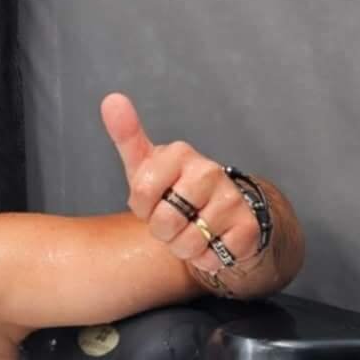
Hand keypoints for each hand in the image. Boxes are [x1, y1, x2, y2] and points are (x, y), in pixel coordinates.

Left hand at [100, 92, 261, 285]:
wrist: (222, 216)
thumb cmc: (174, 190)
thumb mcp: (145, 165)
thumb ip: (127, 135)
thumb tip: (111, 99)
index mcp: (180, 154)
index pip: (140, 193)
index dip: (142, 207)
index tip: (154, 200)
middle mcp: (209, 171)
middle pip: (163, 222)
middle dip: (163, 231)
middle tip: (175, 220)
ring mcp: (231, 199)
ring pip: (187, 243)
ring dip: (184, 248)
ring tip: (192, 231)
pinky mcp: (248, 227)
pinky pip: (211, 257)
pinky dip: (206, 259)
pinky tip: (212, 242)